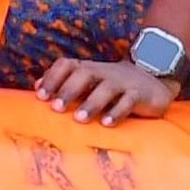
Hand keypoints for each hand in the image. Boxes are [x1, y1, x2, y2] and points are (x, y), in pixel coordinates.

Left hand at [33, 56, 175, 126]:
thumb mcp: (89, 82)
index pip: (67, 65)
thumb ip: (65, 84)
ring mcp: (122, 82)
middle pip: (84, 74)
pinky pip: (128, 102)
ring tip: (79, 118)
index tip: (40, 95)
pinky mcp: (139, 94)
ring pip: (106, 89)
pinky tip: (107, 124)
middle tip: (55, 108)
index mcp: (88, 68)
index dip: (52, 77)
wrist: (153, 78)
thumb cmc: (113, 85)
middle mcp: (103, 72)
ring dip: (91, 103)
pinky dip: (117, 112)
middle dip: (68, 90)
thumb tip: (36, 88)